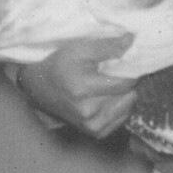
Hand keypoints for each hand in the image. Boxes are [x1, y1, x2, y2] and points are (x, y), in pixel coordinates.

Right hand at [13, 36, 137, 137]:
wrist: (40, 89)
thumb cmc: (61, 65)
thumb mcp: (80, 49)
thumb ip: (108, 46)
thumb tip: (132, 40)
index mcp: (83, 90)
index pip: (126, 83)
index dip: (128, 71)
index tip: (122, 65)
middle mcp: (88, 112)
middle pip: (129, 95)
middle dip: (124, 83)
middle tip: (109, 76)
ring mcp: (92, 125)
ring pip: (128, 106)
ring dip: (122, 96)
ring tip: (104, 87)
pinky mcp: (97, 133)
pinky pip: (123, 118)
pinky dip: (117, 107)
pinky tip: (103, 99)